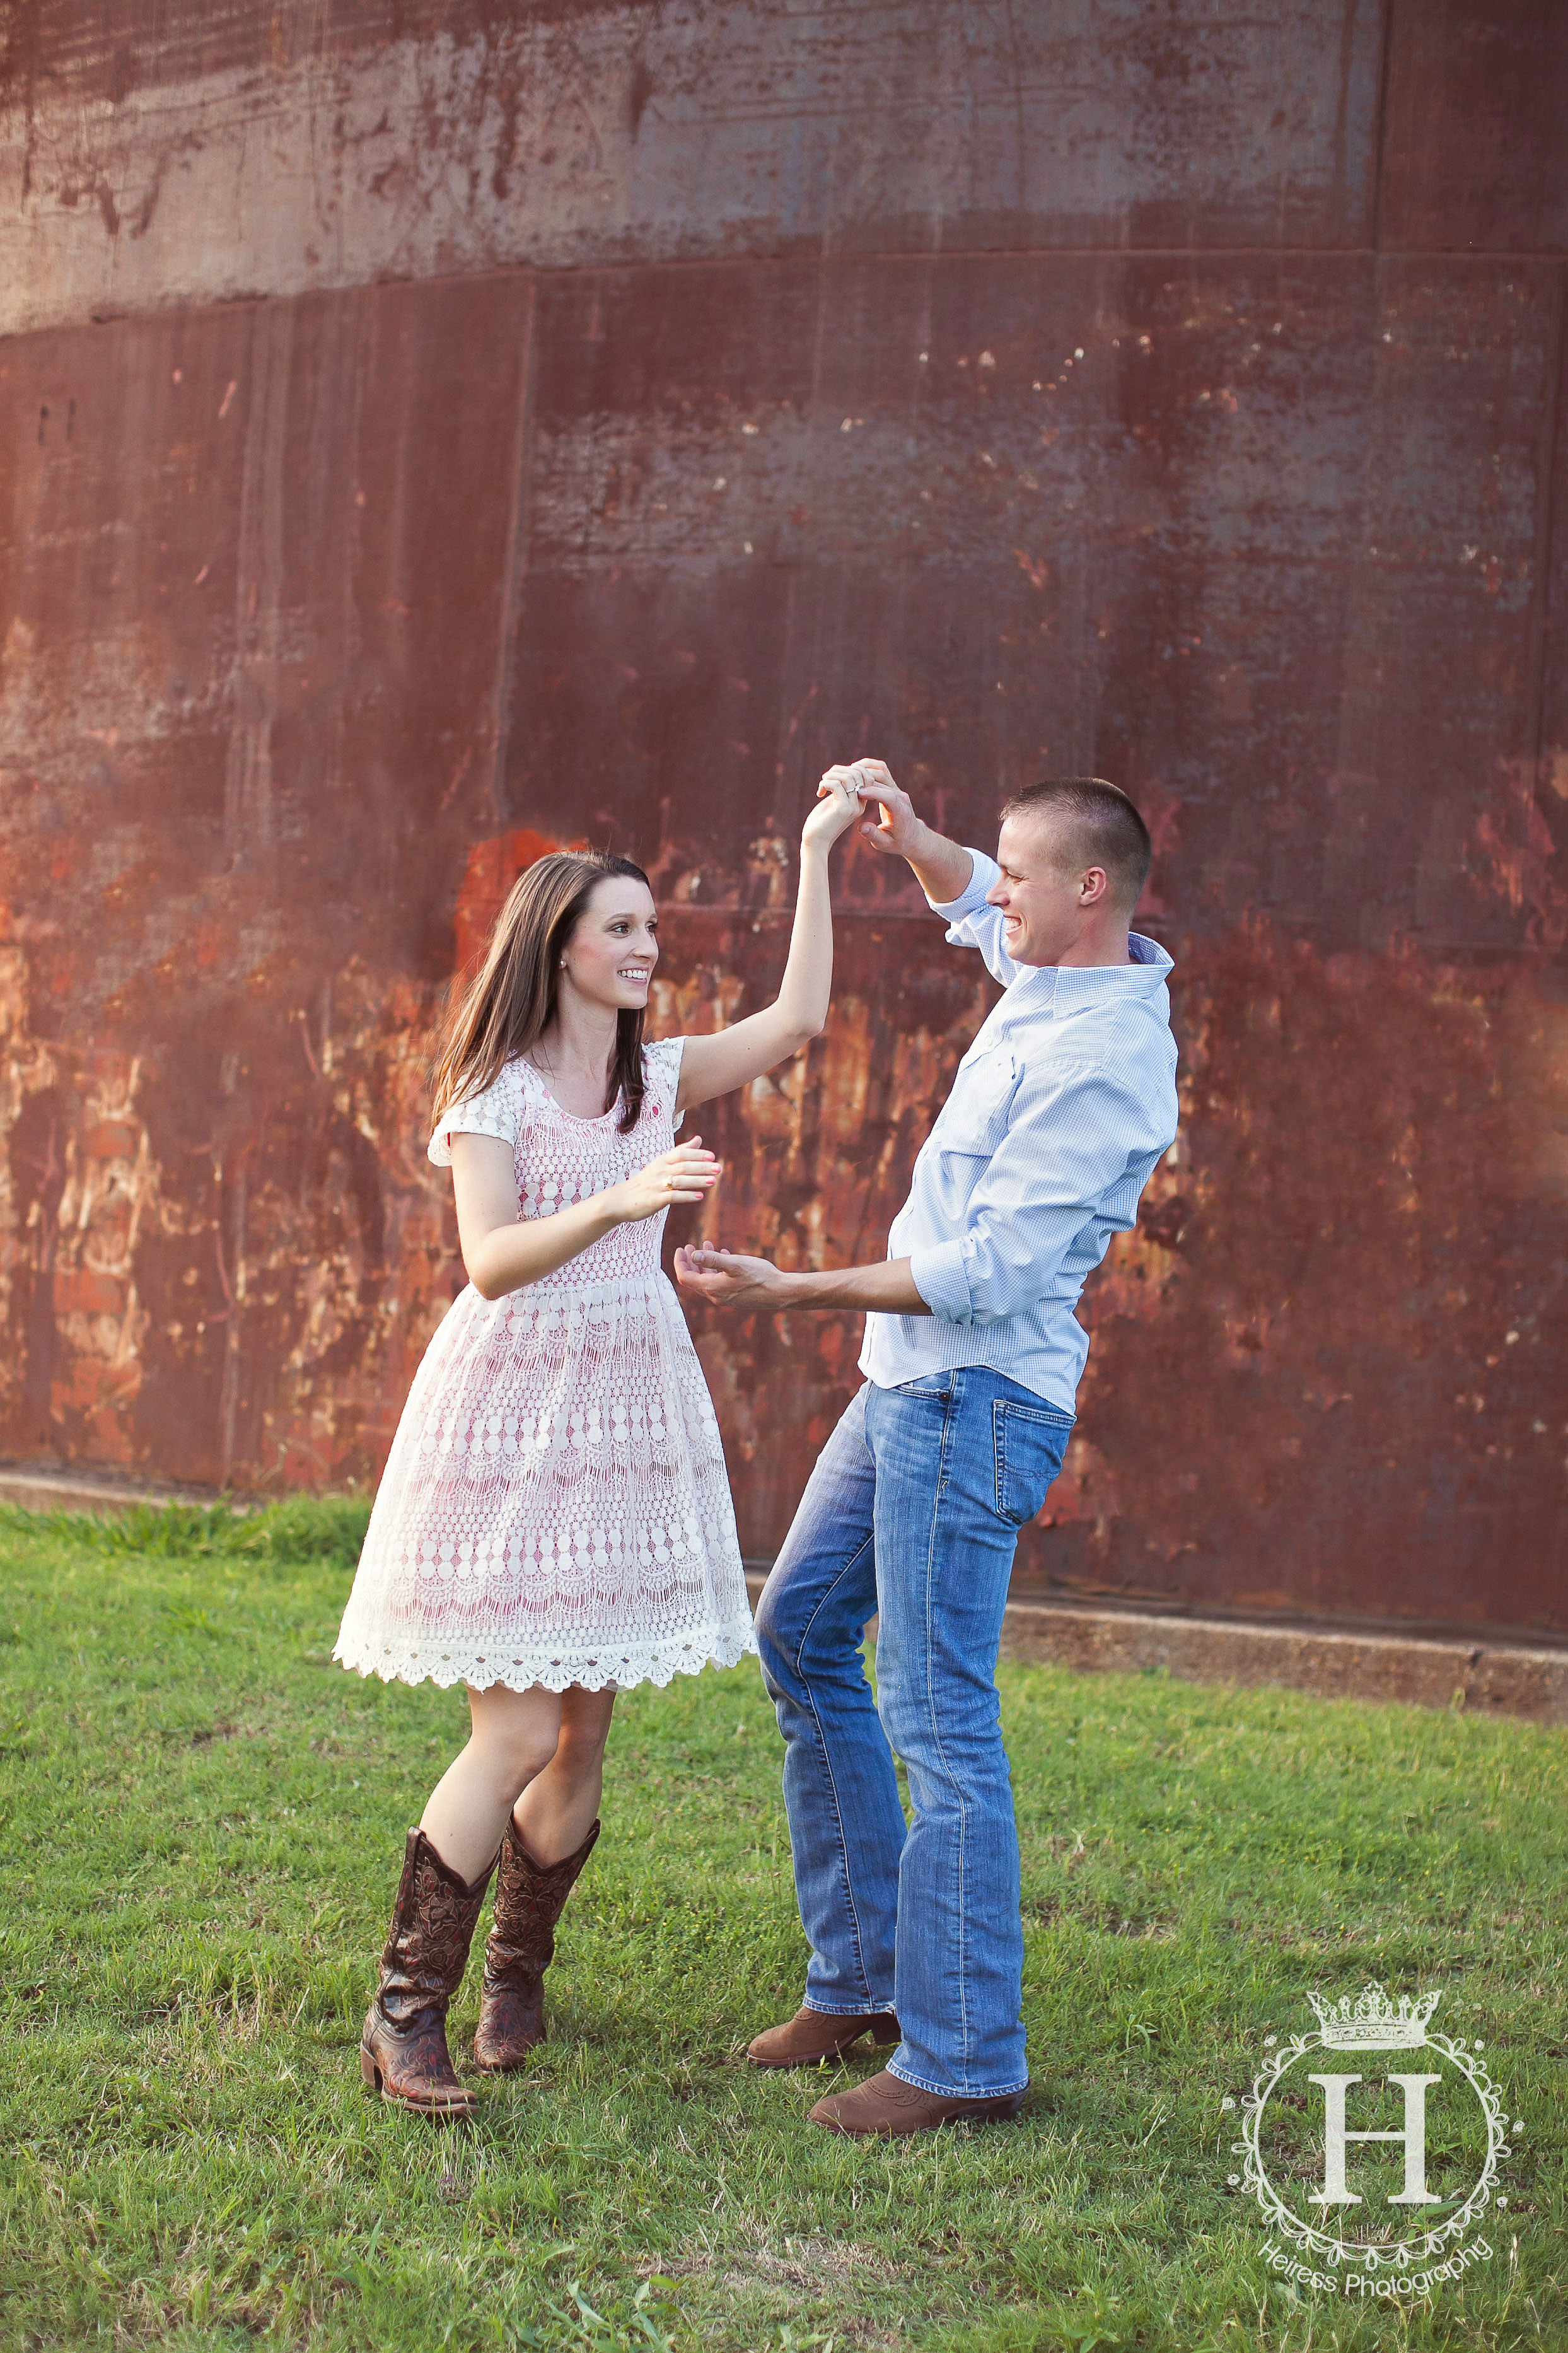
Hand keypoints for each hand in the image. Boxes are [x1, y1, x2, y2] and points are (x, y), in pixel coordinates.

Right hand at [610, 1139, 720, 1223]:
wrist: (621, 1200)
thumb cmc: (645, 1181)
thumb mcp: (662, 1163)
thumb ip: (681, 1151)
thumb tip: (699, 1139)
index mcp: (662, 1161)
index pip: (681, 1153)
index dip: (697, 1154)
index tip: (712, 1156)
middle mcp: (659, 1170)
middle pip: (683, 1166)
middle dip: (702, 1167)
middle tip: (718, 1168)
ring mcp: (656, 1185)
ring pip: (680, 1181)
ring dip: (697, 1181)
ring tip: (713, 1182)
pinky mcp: (654, 1199)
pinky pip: (672, 1196)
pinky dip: (686, 1196)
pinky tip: (699, 1197)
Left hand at [673, 1244, 790, 1307]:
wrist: (780, 1292)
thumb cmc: (759, 1277)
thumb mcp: (734, 1264)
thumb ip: (713, 1259)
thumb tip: (693, 1255)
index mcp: (712, 1288)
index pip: (685, 1278)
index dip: (680, 1263)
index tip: (681, 1248)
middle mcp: (716, 1296)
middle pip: (695, 1280)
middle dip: (690, 1262)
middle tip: (689, 1246)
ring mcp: (726, 1298)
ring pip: (708, 1279)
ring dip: (705, 1263)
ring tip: (707, 1245)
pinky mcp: (736, 1297)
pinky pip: (720, 1282)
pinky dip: (717, 1268)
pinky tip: (724, 1254)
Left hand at [801, 765, 865, 851]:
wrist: (815, 841)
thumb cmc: (822, 821)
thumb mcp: (834, 800)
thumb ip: (841, 787)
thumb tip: (841, 769)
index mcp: (860, 801)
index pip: (865, 775)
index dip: (849, 768)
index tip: (833, 776)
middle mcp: (860, 804)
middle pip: (857, 773)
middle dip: (838, 770)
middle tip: (825, 778)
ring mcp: (853, 807)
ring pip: (848, 777)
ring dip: (831, 776)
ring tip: (822, 783)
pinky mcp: (843, 809)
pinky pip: (837, 785)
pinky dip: (825, 783)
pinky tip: (819, 792)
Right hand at [852, 759, 924, 857]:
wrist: (912, 836)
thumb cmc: (897, 842)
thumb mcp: (884, 844)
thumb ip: (873, 835)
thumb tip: (861, 826)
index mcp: (900, 811)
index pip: (887, 796)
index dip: (873, 792)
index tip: (857, 793)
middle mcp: (900, 796)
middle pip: (882, 779)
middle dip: (863, 780)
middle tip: (843, 783)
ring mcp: (897, 789)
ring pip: (881, 771)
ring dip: (863, 770)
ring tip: (846, 776)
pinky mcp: (893, 786)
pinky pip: (880, 771)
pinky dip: (867, 768)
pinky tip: (854, 773)